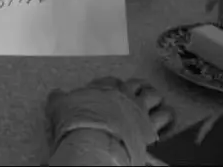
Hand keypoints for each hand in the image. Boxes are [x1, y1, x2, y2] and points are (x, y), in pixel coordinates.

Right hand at [46, 77, 174, 164]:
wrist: (94, 141)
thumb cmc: (76, 123)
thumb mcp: (60, 106)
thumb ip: (59, 98)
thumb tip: (56, 93)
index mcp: (103, 87)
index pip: (113, 80)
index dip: (114, 84)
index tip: (114, 89)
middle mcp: (123, 95)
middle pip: (138, 85)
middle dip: (140, 88)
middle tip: (140, 92)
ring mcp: (139, 110)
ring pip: (154, 97)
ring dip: (156, 99)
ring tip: (157, 102)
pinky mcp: (149, 127)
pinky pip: (164, 118)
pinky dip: (166, 117)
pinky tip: (167, 118)